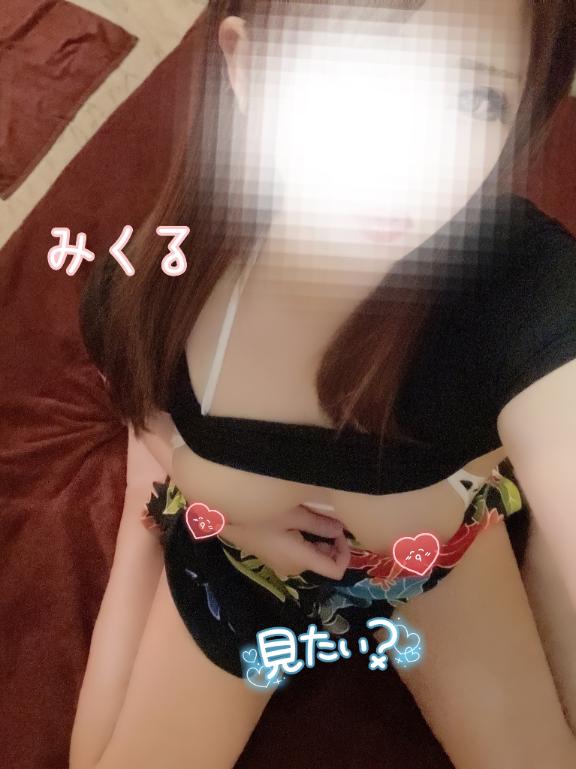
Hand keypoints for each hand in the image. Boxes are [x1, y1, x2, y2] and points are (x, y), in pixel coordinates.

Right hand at [219, 505, 350, 579]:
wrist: (223, 519)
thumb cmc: (260, 514)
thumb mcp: (293, 514)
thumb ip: (320, 523)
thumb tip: (340, 529)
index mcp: (300, 559)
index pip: (335, 570)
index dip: (345, 553)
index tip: (341, 532)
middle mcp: (293, 568)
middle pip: (323, 563)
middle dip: (331, 544)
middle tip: (328, 519)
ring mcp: (281, 565)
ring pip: (310, 557)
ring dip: (317, 541)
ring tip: (312, 517)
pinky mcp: (272, 558)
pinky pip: (297, 553)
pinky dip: (305, 541)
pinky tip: (296, 523)